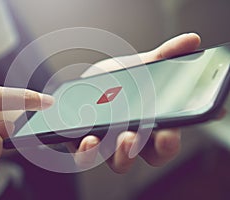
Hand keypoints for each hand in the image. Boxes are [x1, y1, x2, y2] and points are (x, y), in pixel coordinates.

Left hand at [73, 33, 200, 172]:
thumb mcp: (142, 66)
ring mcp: (107, 144)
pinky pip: (86, 157)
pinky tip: (86, 137)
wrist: (92, 82)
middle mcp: (131, 140)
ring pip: (114, 162)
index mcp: (150, 127)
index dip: (168, 144)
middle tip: (130, 136)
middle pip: (137, 157)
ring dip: (110, 153)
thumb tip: (190, 41)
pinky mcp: (84, 144)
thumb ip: (166, 56)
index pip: (164, 145)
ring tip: (100, 138)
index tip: (167, 133)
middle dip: (134, 150)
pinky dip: (86, 151)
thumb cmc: (121, 79)